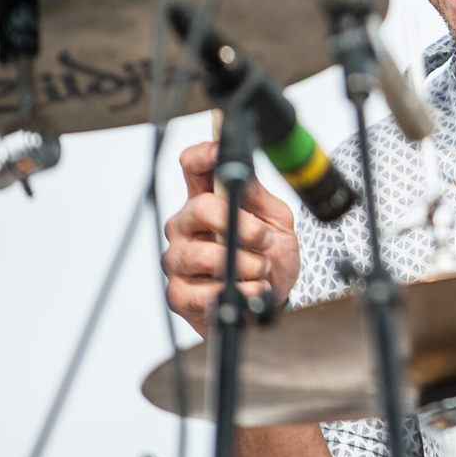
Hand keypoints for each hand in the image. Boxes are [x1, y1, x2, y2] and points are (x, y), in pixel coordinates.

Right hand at [162, 141, 300, 336]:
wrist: (271, 302)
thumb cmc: (270, 257)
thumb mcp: (276, 221)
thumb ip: (258, 195)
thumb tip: (244, 168)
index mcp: (208, 200)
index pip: (193, 167)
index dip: (202, 156)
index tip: (220, 154)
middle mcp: (186, 226)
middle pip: (200, 208)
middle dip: (242, 226)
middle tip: (265, 240)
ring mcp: (178, 259)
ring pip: (202, 254)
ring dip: (243, 264)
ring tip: (262, 269)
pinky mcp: (178, 293)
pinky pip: (202, 292)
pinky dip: (236, 292)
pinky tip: (252, 291)